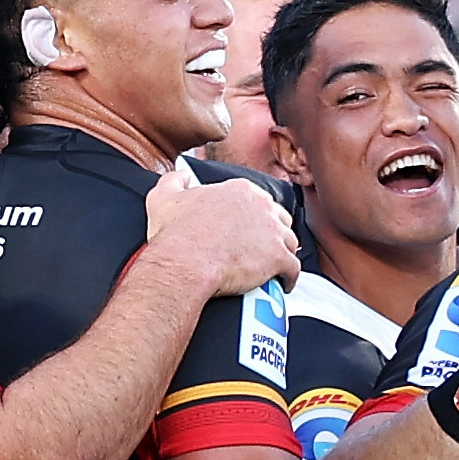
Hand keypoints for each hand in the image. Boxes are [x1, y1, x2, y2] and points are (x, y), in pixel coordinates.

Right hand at [144, 168, 299, 296]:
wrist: (186, 261)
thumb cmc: (176, 233)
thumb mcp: (164, 197)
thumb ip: (175, 180)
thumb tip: (183, 175)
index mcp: (240, 190)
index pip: (259, 200)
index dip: (256, 216)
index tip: (249, 229)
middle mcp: (262, 207)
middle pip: (279, 219)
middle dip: (273, 232)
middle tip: (262, 247)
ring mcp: (273, 232)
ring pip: (289, 242)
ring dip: (283, 253)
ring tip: (273, 266)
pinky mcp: (279, 258)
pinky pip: (293, 269)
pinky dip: (290, 277)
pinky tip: (283, 284)